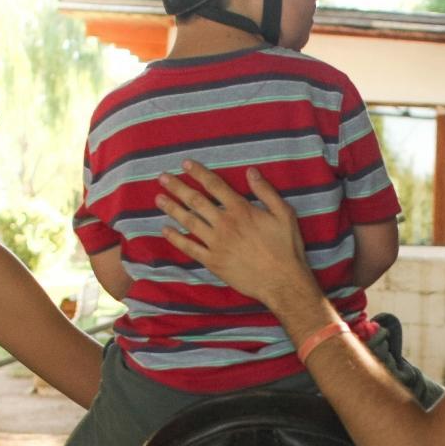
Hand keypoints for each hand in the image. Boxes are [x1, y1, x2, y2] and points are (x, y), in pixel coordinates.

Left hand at [155, 160, 320, 306]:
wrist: (281, 281)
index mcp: (240, 209)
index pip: (214, 185)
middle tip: (162, 178)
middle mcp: (224, 223)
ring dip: (172, 208)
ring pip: (189, 221)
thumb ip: (266, 192)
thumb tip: (251, 171)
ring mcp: (216, 243)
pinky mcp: (212, 261)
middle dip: (178, 187)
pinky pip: (189, 247)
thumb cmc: (286, 248)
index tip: (185, 164)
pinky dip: (175, 238)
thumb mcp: (284, 214)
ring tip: (159, 198)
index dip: (198, 173)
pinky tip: (165, 230)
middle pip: (196, 201)